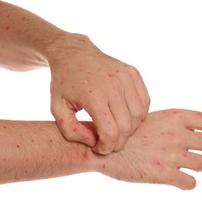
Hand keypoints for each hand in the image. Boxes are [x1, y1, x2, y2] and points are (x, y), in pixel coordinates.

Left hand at [48, 34, 149, 153]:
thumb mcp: (57, 108)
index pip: (110, 132)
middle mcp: (113, 85)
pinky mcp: (133, 73)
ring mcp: (125, 77)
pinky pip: (144, 102)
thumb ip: (71, 131)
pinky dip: (137, 114)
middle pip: (127, 127)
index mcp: (93, 95)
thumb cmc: (64, 83)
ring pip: (139, 116)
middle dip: (118, 142)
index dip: (106, 147)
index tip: (98, 148)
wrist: (74, 53)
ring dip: (129, 129)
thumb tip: (94, 142)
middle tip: (107, 142)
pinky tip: (123, 116)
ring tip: (115, 129)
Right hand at [97, 109, 201, 189]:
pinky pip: (191, 183)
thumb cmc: (123, 131)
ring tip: (182, 166)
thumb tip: (191, 132)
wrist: (101, 145)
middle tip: (194, 152)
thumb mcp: (148, 116)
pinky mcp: (164, 174)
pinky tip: (174, 178)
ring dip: (195, 166)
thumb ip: (171, 122)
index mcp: (174, 116)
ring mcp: (171, 154)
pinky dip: (185, 182)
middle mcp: (176, 134)